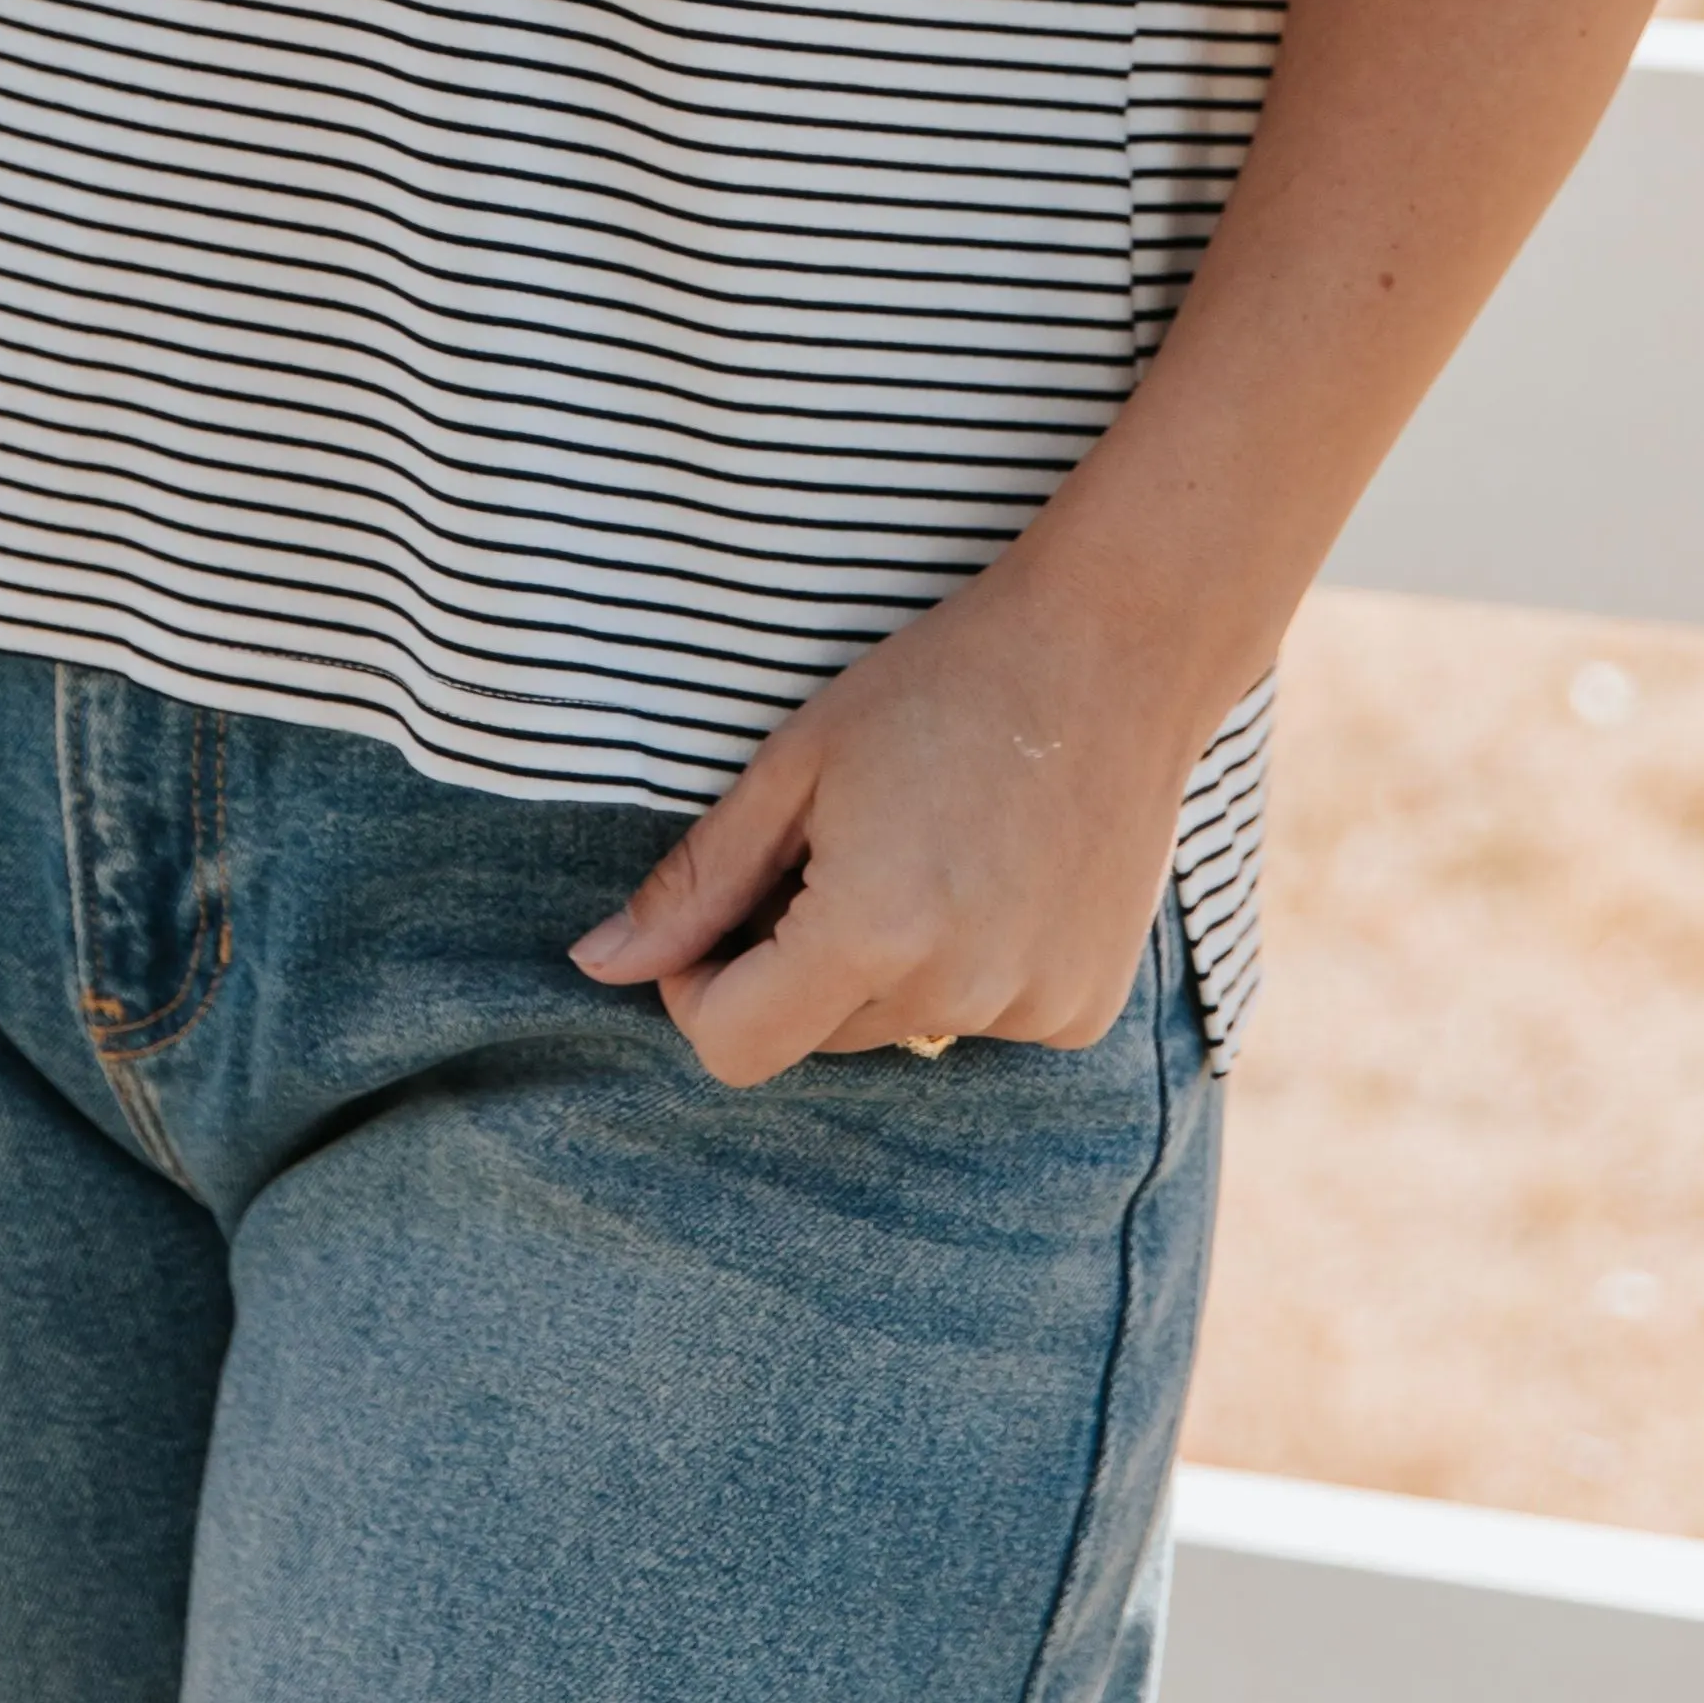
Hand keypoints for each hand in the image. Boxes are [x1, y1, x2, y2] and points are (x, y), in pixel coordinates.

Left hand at [566, 546, 1208, 1088]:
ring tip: (928, 848)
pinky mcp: (1081, 1012)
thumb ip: (696, 881)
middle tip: (836, 847)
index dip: (698, 986)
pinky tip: (995, 875)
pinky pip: (979, 1019)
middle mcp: (953, 993)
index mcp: (869, 931)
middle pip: (811, 1036)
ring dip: (882, 965)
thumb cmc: (936, 686)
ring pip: (895, 1028)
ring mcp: (1029, 1012)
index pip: (730, 1048)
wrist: (1110, 655)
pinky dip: (966, 967)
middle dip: (793, 963)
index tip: (723, 910)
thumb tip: (593, 966)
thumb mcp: (796, 766)